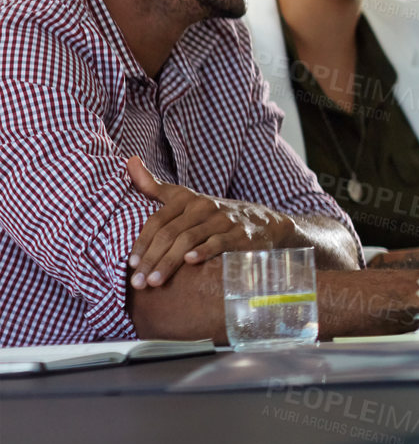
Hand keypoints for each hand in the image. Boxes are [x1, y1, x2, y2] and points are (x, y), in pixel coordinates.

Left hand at [126, 157, 293, 288]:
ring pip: (189, 240)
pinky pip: (219, 242)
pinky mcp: (240, 234)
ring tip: (154, 282)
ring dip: (169, 262)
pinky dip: (204, 250)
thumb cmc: (214, 215)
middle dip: (151, 259)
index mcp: (187, 199)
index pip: (157, 220)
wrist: (263, 223)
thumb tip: (130, 161)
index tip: (130, 264)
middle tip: (138, 282)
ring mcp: (222, 220)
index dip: (141, 242)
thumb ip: (154, 185)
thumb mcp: (185, 198)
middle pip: (170, 233)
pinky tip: (190, 261)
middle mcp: (203, 207)